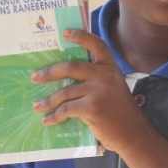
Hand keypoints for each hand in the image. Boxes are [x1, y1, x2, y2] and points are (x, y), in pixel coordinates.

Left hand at [31, 29, 152, 152]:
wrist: (132, 134)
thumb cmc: (119, 113)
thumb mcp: (113, 88)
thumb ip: (96, 80)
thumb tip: (64, 79)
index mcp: (110, 68)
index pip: (97, 45)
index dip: (81, 36)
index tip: (65, 33)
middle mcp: (105, 76)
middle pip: (71, 67)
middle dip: (49, 72)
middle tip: (35, 77)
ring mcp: (98, 91)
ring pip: (65, 91)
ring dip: (48, 100)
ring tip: (38, 105)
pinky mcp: (91, 107)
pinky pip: (66, 109)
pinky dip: (54, 115)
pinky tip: (48, 120)